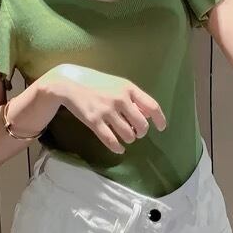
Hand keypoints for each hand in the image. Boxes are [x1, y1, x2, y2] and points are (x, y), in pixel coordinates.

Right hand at [41, 64, 166, 154]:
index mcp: (128, 88)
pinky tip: (119, 148)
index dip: (159, 119)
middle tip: (137, 133)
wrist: (71, 86)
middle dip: (141, 132)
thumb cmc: (98, 85)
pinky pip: (111, 140)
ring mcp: (107, 111)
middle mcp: (120, 99)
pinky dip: (118, 147)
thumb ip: (134, 97)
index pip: (152, 106)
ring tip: (127, 137)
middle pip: (141, 124)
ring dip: (130, 139)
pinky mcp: (95, 121)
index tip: (161, 128)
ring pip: (128, 134)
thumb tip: (149, 115)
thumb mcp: (118, 85)